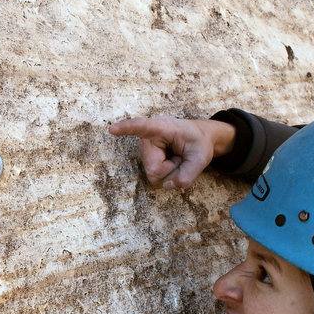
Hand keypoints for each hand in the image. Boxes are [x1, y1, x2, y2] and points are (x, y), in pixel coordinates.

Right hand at [109, 117, 234, 187]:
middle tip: (181, 156)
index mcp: (162, 127)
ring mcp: (145, 148)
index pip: (142, 127)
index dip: (127, 128)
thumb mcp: (201, 157)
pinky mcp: (145, 157)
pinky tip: (171, 160)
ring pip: (154, 175)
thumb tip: (168, 185)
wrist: (198, 138)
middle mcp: (148, 137)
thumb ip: (188, 174)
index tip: (113, 129)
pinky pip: (155, 176)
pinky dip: (167, 173)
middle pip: (155, 169)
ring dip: (170, 171)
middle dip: (172, 170)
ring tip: (177, 157)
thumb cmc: (199, 142)